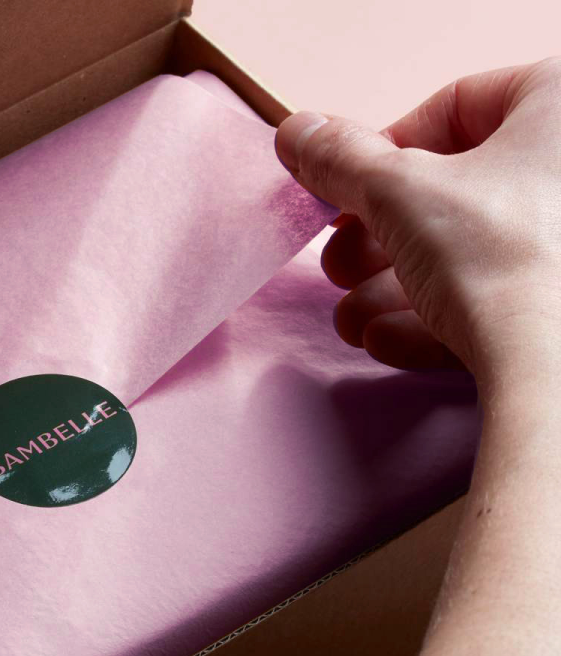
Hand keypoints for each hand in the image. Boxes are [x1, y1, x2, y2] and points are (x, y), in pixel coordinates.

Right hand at [275, 59, 560, 385]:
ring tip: (351, 318)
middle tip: (339, 265)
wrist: (555, 368)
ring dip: (391, 290)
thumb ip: (340, 159)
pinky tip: (385, 339)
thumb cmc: (501, 257)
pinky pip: (493, 298)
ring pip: (466, 255)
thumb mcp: (396, 193)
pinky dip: (433, 317)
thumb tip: (299, 132)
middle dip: (378, 241)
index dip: (382, 156)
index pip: (455, 108)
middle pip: (454, 193)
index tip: (345, 196)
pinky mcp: (557, 308)